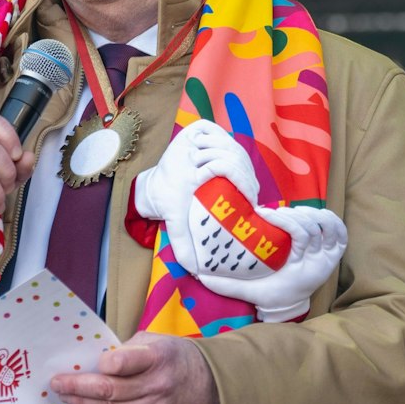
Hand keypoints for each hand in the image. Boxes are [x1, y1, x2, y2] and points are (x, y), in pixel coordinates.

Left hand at [51, 332, 221, 403]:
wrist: (215, 389)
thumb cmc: (182, 358)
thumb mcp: (161, 341)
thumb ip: (131, 348)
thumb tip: (100, 358)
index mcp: (159, 357)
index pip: (126, 362)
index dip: (105, 364)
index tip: (87, 363)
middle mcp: (157, 385)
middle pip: (110, 390)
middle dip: (78, 387)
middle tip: (56, 383)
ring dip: (84, 403)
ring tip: (65, 395)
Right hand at [133, 120, 259, 272]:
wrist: (156, 182)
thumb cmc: (173, 201)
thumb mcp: (180, 225)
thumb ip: (186, 247)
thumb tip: (196, 273)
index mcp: (233, 187)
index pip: (248, 181)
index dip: (233, 178)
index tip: (206, 181)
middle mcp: (232, 166)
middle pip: (239, 159)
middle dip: (216, 163)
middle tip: (196, 171)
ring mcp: (223, 146)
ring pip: (228, 143)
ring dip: (208, 150)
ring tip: (193, 160)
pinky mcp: (209, 131)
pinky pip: (215, 131)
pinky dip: (203, 138)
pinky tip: (194, 147)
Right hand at [196, 204, 347, 321]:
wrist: (288, 305)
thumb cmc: (268, 294)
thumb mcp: (247, 291)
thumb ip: (225, 284)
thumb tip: (199, 273)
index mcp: (302, 269)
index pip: (302, 234)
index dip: (285, 219)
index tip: (265, 214)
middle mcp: (320, 262)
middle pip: (314, 226)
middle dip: (292, 215)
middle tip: (272, 213)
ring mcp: (330, 256)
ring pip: (328, 225)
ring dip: (309, 214)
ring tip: (289, 213)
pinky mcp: (336, 252)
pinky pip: (340, 230)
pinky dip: (328, 218)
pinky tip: (311, 213)